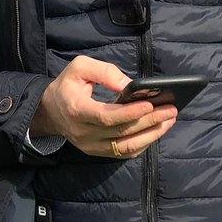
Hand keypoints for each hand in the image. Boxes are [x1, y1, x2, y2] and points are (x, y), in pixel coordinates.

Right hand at [29, 55, 176, 158]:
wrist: (50, 111)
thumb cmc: (68, 85)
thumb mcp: (79, 67)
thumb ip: (103, 72)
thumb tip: (129, 85)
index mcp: (77, 110)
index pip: (106, 117)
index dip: (129, 113)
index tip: (150, 104)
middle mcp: (83, 133)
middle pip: (121, 131)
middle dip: (149, 121)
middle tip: (171, 110)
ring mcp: (91, 146)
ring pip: (126, 146)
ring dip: (151, 135)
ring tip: (169, 120)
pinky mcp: (98, 152)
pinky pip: (124, 153)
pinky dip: (143, 143)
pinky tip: (156, 131)